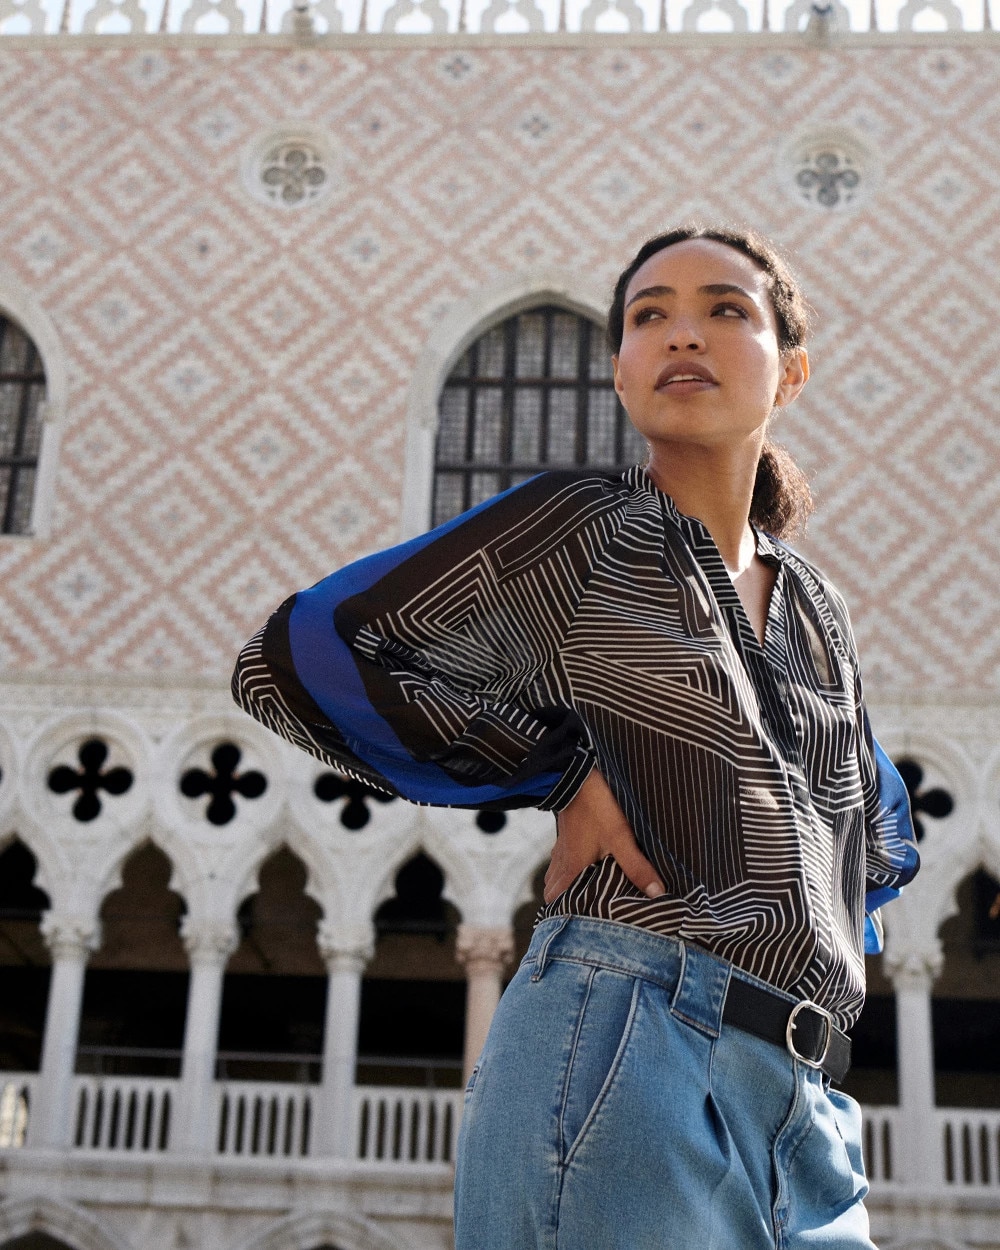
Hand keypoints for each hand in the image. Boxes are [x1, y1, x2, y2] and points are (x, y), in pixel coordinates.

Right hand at [543, 769, 665, 904]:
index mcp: (571, 867)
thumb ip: (636, 865)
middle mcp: (562, 859)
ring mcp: (562, 844)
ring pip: (557, 873)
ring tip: (586, 894)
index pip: (554, 900)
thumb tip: (657, 893)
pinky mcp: (567, 832)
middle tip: (584, 912)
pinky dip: (570, 866)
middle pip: (553, 889)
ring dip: (567, 884)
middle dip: (563, 903)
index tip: (574, 924)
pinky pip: (562, 857)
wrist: (576, 772)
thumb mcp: (620, 837)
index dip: (560, 914)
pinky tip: (586, 865)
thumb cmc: (597, 807)